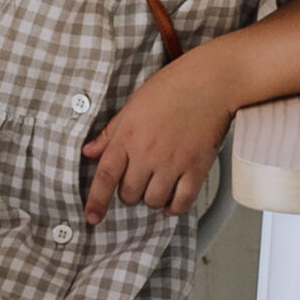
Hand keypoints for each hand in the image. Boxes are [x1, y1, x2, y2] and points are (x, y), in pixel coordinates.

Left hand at [81, 51, 232, 224]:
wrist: (211, 82)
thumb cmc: (171, 88)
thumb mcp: (132, 106)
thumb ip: (110, 133)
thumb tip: (89, 151)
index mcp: (127, 136)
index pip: (105, 175)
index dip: (96, 200)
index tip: (92, 217)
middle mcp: (147, 153)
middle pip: (129, 194)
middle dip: (130, 192)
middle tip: (139, 179)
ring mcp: (172, 163)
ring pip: (154, 201)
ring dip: (152, 199)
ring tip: (157, 185)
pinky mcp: (196, 168)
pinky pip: (182, 202)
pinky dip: (175, 207)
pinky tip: (173, 200)